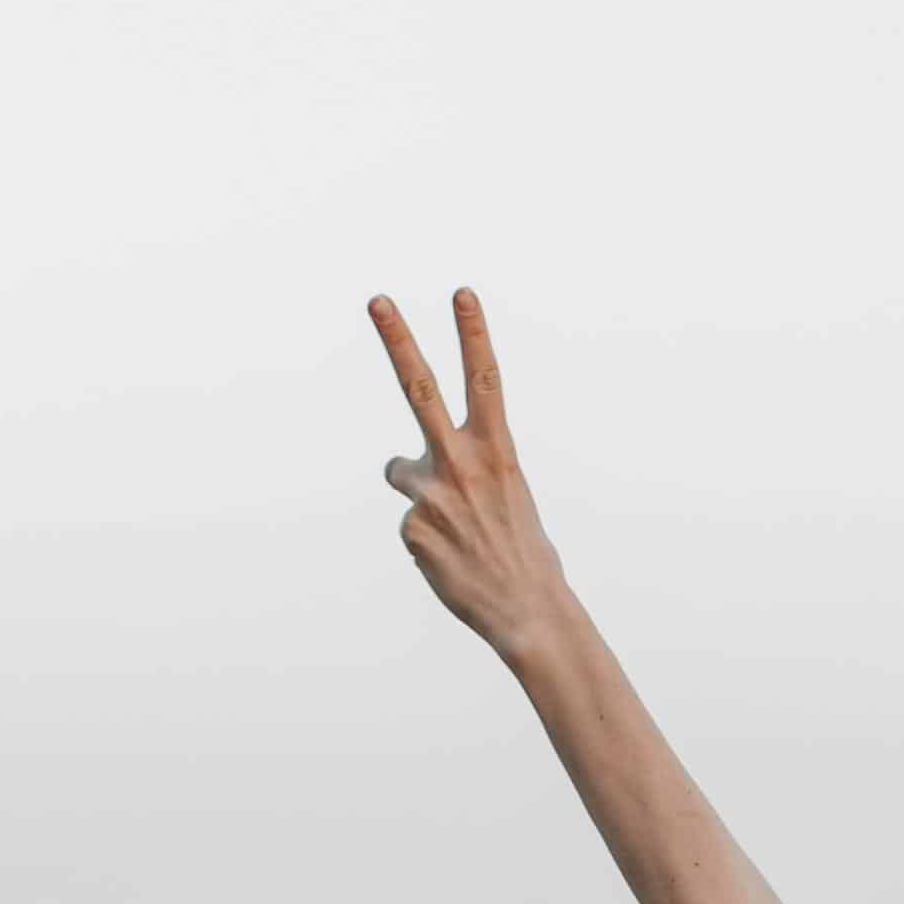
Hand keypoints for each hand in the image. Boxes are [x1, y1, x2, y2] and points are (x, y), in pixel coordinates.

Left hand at [370, 288, 578, 667]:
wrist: (527, 610)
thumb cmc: (522, 552)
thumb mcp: (506, 496)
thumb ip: (460, 469)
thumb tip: (398, 471)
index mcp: (497, 451)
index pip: (485, 380)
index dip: (473, 334)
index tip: (461, 293)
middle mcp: (461, 462)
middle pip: (420, 387)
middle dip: (398, 339)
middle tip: (377, 299)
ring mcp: (432, 494)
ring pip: (402, 472)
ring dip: (419, 489)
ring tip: (456, 530)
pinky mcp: (411, 528)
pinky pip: (409, 522)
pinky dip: (426, 538)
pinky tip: (451, 559)